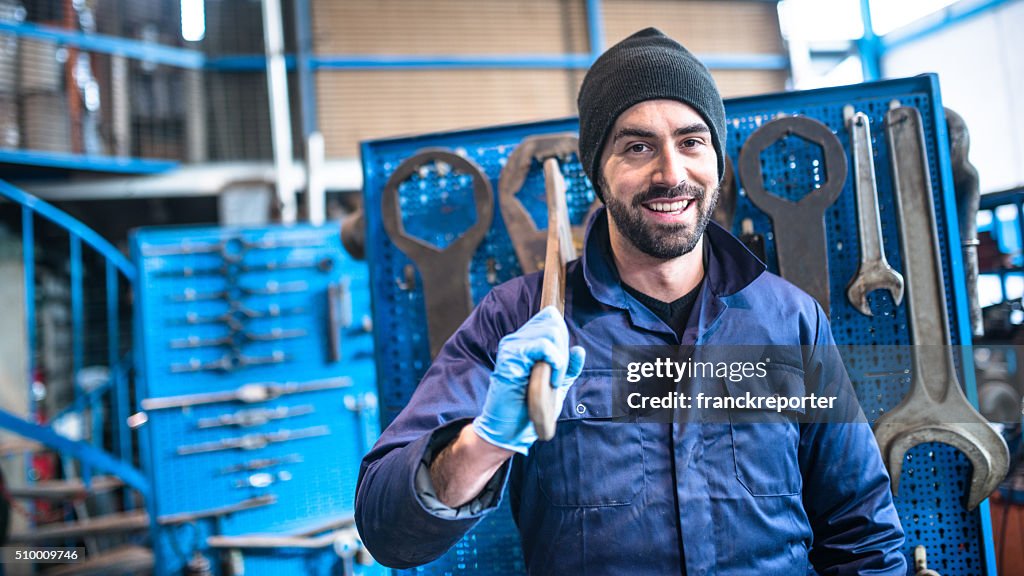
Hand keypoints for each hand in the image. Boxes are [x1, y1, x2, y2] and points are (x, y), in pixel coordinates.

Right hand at [472, 306, 585, 454]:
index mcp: (525, 342)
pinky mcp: (510, 357)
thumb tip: (579, 349)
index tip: (561, 362)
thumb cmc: (530, 410)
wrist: (510, 430)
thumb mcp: (556, 386)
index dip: (562, 334)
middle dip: (564, 349)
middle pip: (553, 322)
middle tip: (558, 375)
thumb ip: (568, 368)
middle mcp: (516, 340)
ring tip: (553, 380)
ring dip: (561, 359)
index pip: (549, 316)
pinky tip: (550, 380)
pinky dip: (555, 363)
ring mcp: (511, 346)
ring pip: (550, 331)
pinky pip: (543, 346)